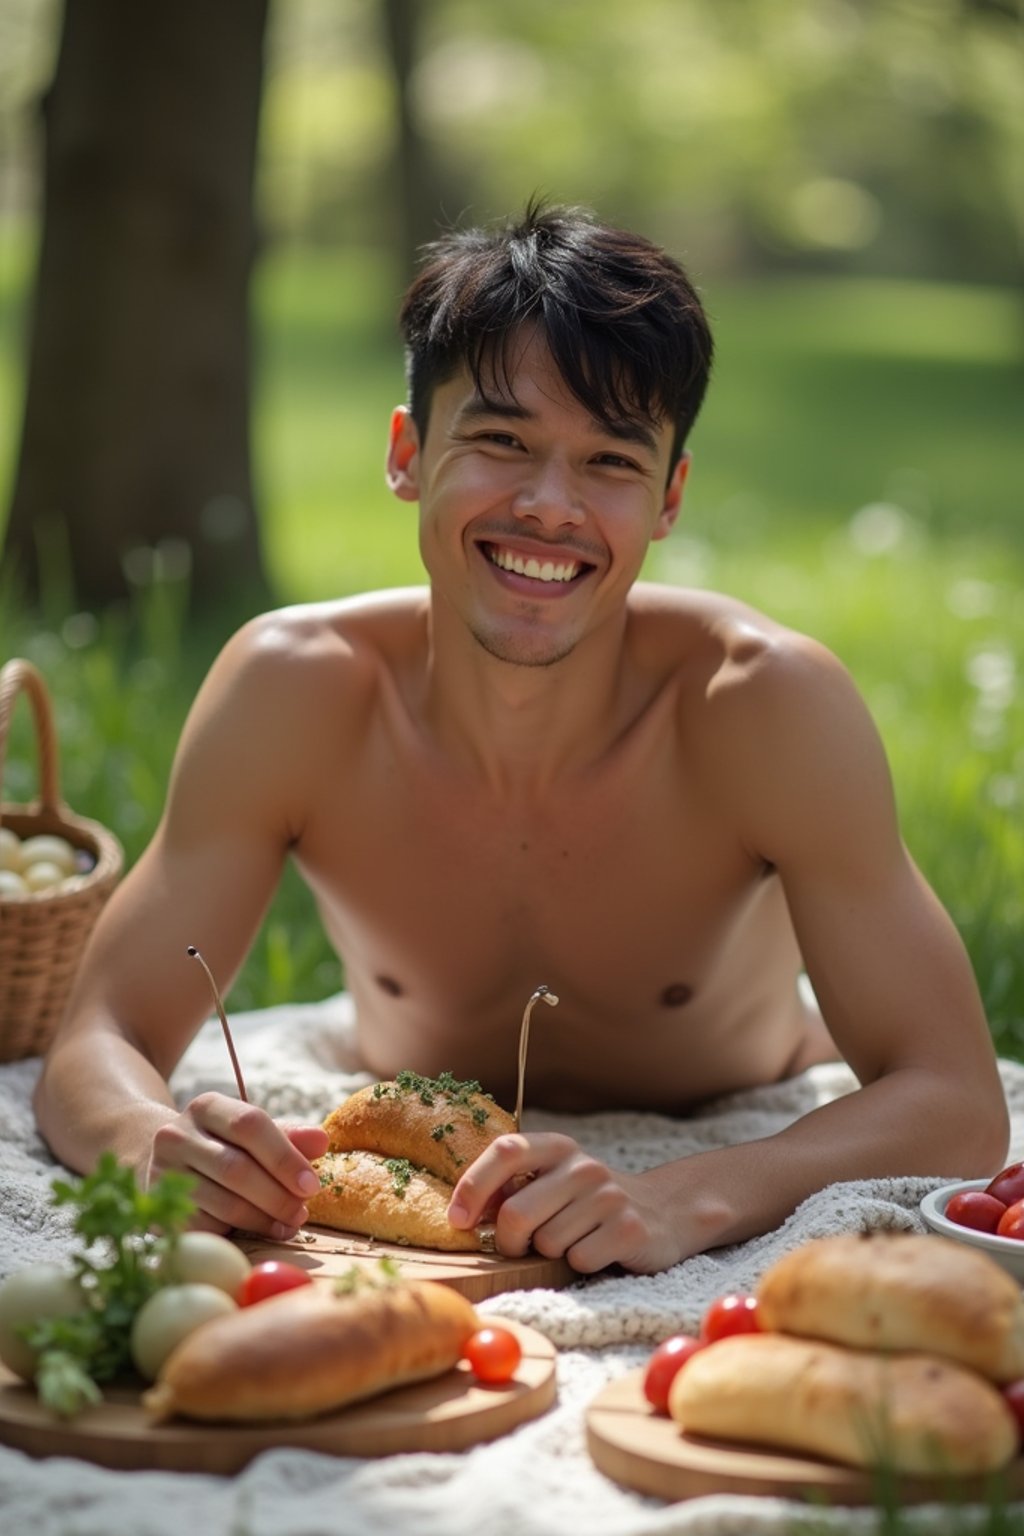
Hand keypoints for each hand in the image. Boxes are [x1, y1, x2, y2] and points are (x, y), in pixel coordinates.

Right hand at [147, 1092, 328, 1239]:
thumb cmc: (224, 1148)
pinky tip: (260, 1232)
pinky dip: (238, 1233)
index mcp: (207, 1107)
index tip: (312, 1185)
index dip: (285, 1157)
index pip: (250, 1124)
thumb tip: (322, 1141)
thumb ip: (288, 1138)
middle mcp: (176, 1135)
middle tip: (302, 1212)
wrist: (165, 1165)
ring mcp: (161, 1173)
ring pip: (223, 1202)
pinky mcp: (157, 1209)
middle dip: (277, 1195)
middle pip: (237, 1168)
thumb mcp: (254, 1136)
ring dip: (263, 1218)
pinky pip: (205, 1227)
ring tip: (289, 1224)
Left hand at [445, 1131, 684, 1274]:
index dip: (473, 1186)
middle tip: (521, 1247)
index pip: (505, 1151)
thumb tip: (464, 1210)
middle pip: (516, 1213)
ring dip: (550, 1254)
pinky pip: (578, 1261)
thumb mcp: (553, 1182)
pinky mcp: (629, 1229)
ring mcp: (609, 1196)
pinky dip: (579, 1266)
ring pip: (547, 1243)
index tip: (458, 1220)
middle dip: (509, 1242)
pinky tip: (597, 1251)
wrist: (663, 1211)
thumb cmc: (588, 1203)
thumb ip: (512, 1188)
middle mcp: (583, 1167)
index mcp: (557, 1148)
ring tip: (572, 1241)